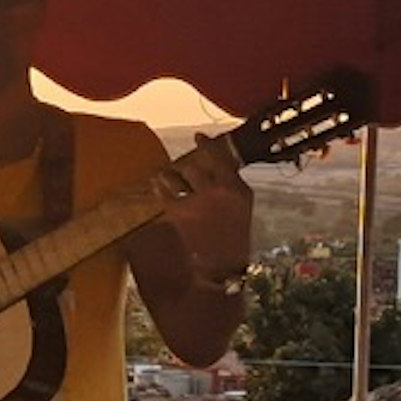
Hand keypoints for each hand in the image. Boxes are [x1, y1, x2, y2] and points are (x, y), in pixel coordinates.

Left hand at [161, 148, 254, 275]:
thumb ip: (232, 184)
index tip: (198, 136)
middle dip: (187, 168)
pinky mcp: (180, 214)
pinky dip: (159, 188)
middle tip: (182, 170)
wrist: (224, 264)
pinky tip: (156, 185)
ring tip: (163, 175)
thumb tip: (219, 166)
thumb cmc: (237, 236)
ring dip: (169, 175)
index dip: (206, 145)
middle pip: (194, 166)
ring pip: (177, 176)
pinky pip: (165, 194)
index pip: (219, 158)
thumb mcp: (244, 206)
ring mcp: (197, 202)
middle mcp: (216, 191)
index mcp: (236, 188)